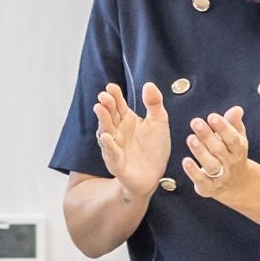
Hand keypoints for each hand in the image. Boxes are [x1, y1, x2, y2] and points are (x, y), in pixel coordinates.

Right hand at [92, 81, 170, 199]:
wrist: (153, 176)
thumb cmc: (154, 149)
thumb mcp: (159, 123)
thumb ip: (154, 104)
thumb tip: (149, 84)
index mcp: (127, 120)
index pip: (118, 105)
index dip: (114, 96)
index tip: (112, 86)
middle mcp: (117, 131)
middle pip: (109, 116)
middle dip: (106, 105)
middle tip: (104, 96)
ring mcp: (114, 146)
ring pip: (106, 131)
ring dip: (102, 120)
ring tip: (100, 109)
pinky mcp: (116, 162)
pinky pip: (110, 152)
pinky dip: (108, 145)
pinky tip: (106, 136)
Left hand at [183, 106, 250, 199]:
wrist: (237, 184)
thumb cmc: (231, 154)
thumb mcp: (236, 138)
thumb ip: (233, 124)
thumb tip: (236, 109)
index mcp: (238, 149)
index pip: (232, 138)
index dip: (223, 127)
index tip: (212, 116)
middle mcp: (231, 163)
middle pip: (220, 150)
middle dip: (208, 136)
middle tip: (195, 122)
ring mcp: (221, 176)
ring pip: (211, 165)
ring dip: (201, 152)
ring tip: (190, 139)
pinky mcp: (209, 187)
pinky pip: (202, 180)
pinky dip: (194, 172)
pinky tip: (185, 161)